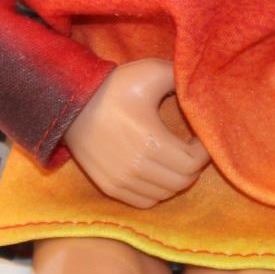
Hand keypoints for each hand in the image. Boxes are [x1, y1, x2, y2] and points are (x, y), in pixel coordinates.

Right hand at [63, 59, 209, 207]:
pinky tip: (154, 171)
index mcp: (152, 142)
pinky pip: (144, 202)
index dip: (203, 151)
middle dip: (192, 166)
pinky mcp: (109, 187)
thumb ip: (180, 77)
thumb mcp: (150, 71)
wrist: (70, 102)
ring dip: (175, 179)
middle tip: (189, 148)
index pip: (193, 163)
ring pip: (164, 194)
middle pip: (182, 182)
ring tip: (172, 159)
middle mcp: (137, 167)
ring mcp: (121, 181)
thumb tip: (198, 87)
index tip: (198, 137)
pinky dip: (156, 191)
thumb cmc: (114, 87)